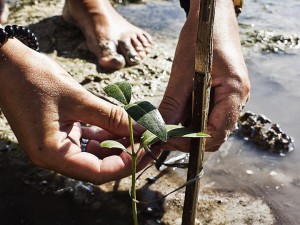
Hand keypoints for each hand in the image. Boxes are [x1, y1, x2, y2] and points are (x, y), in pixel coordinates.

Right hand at [0, 39, 153, 183]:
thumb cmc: (34, 79)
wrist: (8, 64)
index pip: (98, 172)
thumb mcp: (78, 99)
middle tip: (148, 142)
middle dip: (125, 154)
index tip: (147, 150)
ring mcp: (57, 145)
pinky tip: (119, 124)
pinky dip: (105, 134)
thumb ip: (111, 116)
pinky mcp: (60, 133)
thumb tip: (142, 129)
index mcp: (52, 154)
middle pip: (98, 165)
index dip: (126, 164)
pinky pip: (88, 140)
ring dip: (117, 143)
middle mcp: (54, 155)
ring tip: (137, 132)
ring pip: (95, 152)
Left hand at [158, 0, 249, 151]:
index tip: (167, 141)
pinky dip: (191, 119)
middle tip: (163, 137)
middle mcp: (238, 98)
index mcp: (235, 92)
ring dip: (189, 130)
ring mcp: (231, 96)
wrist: (212, 16)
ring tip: (166, 128)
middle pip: (215, 133)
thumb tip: (157, 130)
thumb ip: (173, 104)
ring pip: (211, 125)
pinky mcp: (222, 92)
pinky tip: (175, 117)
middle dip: (189, 140)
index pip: (217, 132)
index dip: (191, 142)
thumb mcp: (184, 72)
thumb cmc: (202, 37)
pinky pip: (209, 114)